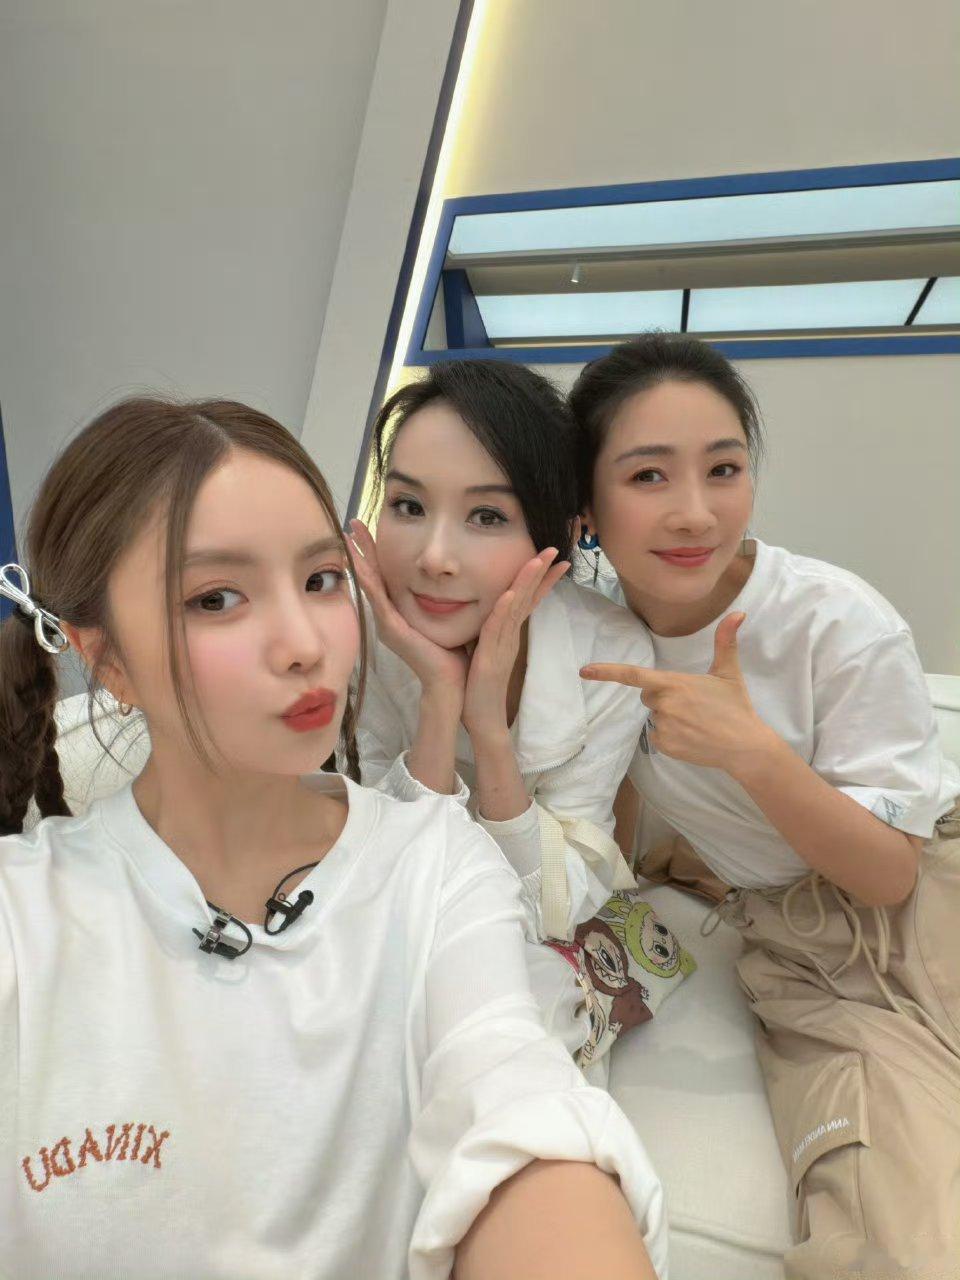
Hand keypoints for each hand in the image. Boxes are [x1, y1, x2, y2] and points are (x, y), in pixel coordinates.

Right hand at [348, 520, 467, 696]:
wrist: (451, 682)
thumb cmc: (451, 651)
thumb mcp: (443, 615)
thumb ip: (441, 597)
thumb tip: (450, 576)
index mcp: (399, 611)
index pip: (385, 574)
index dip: (375, 550)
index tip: (369, 527)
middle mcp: (388, 616)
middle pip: (372, 575)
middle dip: (362, 548)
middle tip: (353, 522)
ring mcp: (387, 623)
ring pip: (370, 585)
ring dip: (360, 560)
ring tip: (350, 537)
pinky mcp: (392, 631)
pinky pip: (378, 602)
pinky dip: (370, 583)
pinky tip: (362, 567)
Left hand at [462, 548, 569, 743]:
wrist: (481, 719)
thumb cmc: (479, 686)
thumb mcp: (486, 652)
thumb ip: (490, 633)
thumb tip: (489, 615)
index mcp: (508, 634)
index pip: (528, 600)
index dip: (541, 579)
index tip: (555, 559)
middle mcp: (510, 637)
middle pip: (528, 598)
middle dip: (541, 572)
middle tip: (556, 549)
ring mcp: (503, 646)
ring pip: (517, 608)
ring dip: (527, 583)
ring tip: (538, 560)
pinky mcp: (491, 658)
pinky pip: (498, 630)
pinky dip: (505, 611)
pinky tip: (510, 594)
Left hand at [580, 612, 775, 774]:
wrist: (745, 746)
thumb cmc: (736, 707)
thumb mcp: (728, 672)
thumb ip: (726, 641)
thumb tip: (738, 612)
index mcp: (674, 683)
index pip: (634, 675)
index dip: (607, 672)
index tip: (585, 671)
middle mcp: (664, 705)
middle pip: (648, 696)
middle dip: (664, 696)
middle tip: (693, 704)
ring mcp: (663, 727)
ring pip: (655, 716)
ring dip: (670, 717)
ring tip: (697, 722)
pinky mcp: (665, 746)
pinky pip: (657, 736)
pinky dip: (670, 736)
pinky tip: (692, 736)